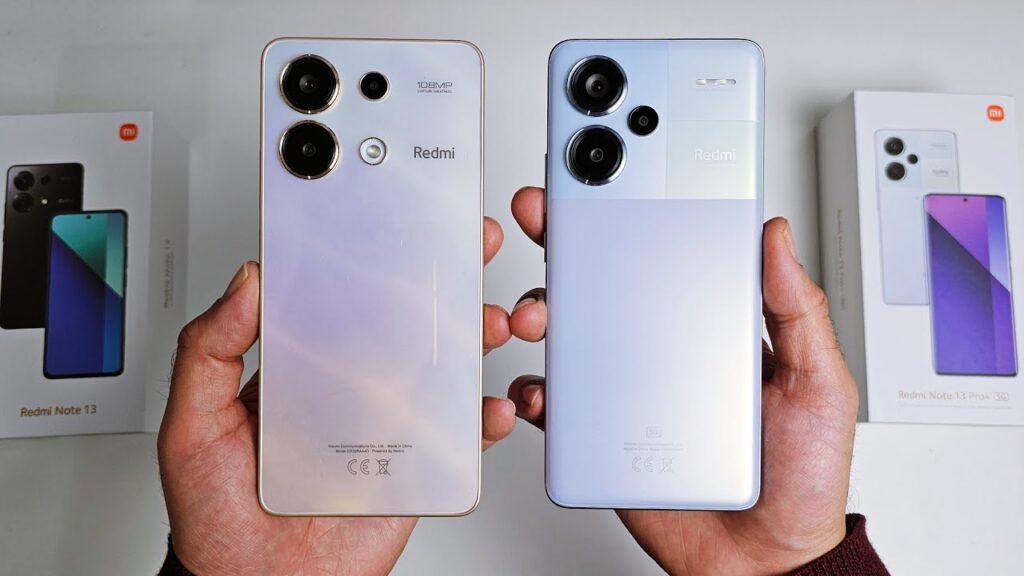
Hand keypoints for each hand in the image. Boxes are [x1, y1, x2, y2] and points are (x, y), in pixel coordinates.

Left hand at [157, 217, 516, 575]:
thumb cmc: (219, 514)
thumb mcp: (192, 423)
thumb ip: (208, 350)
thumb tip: (244, 282)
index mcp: (299, 367)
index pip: (340, 298)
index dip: (370, 258)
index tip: (394, 220)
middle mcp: (347, 388)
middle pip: (403, 323)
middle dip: (444, 281)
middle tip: (466, 245)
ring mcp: (385, 426)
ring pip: (440, 370)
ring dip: (474, 338)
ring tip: (489, 321)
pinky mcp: (413, 467)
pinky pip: (458, 436)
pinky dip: (482, 418)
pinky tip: (489, 404)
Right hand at [507, 186, 858, 574]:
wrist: (766, 563)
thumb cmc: (800, 478)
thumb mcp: (820, 384)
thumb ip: (800, 310)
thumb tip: (776, 235)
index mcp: (714, 323)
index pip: (670, 248)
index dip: (636, 204)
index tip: (611, 165)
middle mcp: (664, 345)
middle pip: (606, 277)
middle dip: (566, 237)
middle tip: (544, 210)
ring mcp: (630, 387)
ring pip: (570, 331)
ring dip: (539, 309)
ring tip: (538, 311)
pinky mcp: (603, 432)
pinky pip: (557, 401)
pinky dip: (535, 388)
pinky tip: (539, 385)